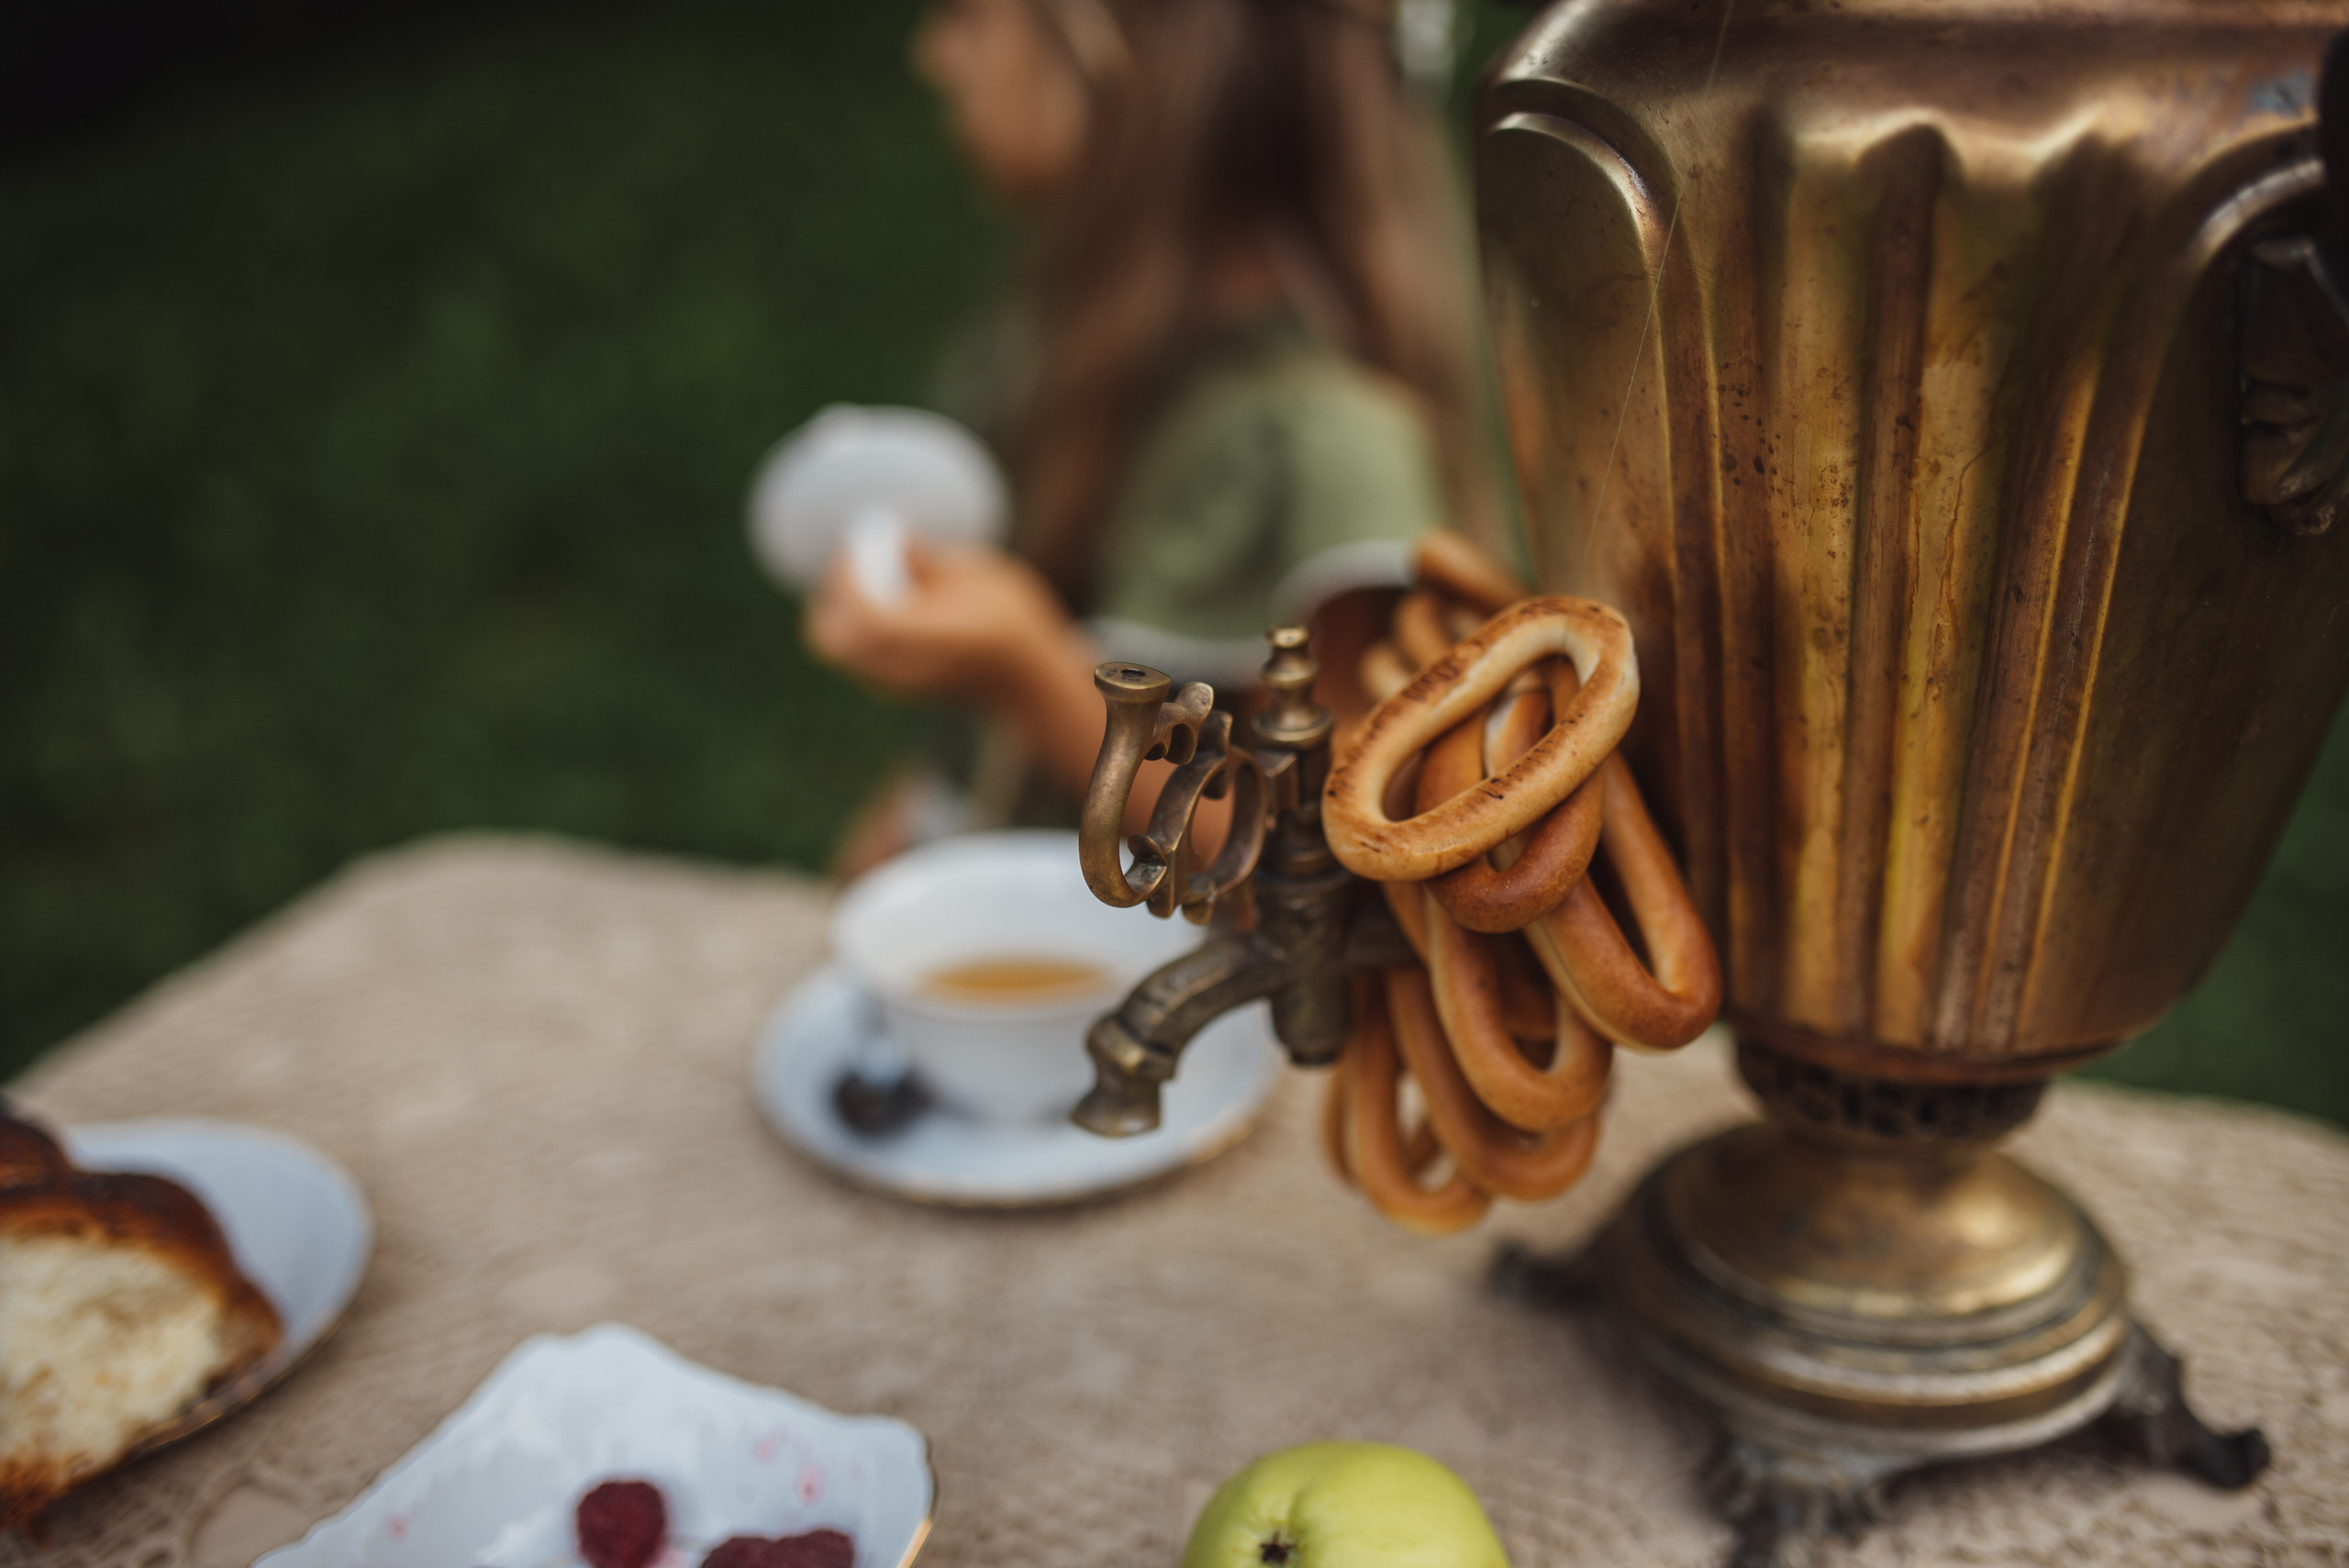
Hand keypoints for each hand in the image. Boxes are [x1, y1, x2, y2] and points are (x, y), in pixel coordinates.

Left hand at [805, 539, 1075, 703]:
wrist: (1028, 679)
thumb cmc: (1012, 620)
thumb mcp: (978, 574)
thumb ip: (926, 560)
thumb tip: (893, 539)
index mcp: (934, 639)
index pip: (865, 616)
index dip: (849, 576)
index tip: (857, 544)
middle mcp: (907, 670)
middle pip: (830, 640)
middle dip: (829, 594)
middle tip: (852, 560)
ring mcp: (896, 685)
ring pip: (835, 650)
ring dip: (837, 609)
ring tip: (868, 575)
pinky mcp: (891, 687)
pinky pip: (851, 654)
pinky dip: (851, 624)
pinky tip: (882, 597)